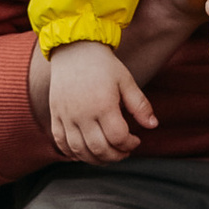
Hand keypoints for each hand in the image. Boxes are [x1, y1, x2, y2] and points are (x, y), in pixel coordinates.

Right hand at [47, 40, 157, 164]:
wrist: (73, 49)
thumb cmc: (103, 65)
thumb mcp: (126, 81)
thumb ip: (140, 105)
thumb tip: (153, 125)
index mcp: (103, 104)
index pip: (118, 137)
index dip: (130, 144)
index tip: (136, 140)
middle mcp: (82, 114)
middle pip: (99, 149)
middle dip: (116, 156)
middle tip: (124, 151)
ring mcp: (66, 116)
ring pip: (80, 151)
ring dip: (96, 159)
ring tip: (108, 154)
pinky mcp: (55, 116)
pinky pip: (61, 143)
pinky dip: (74, 153)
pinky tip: (87, 151)